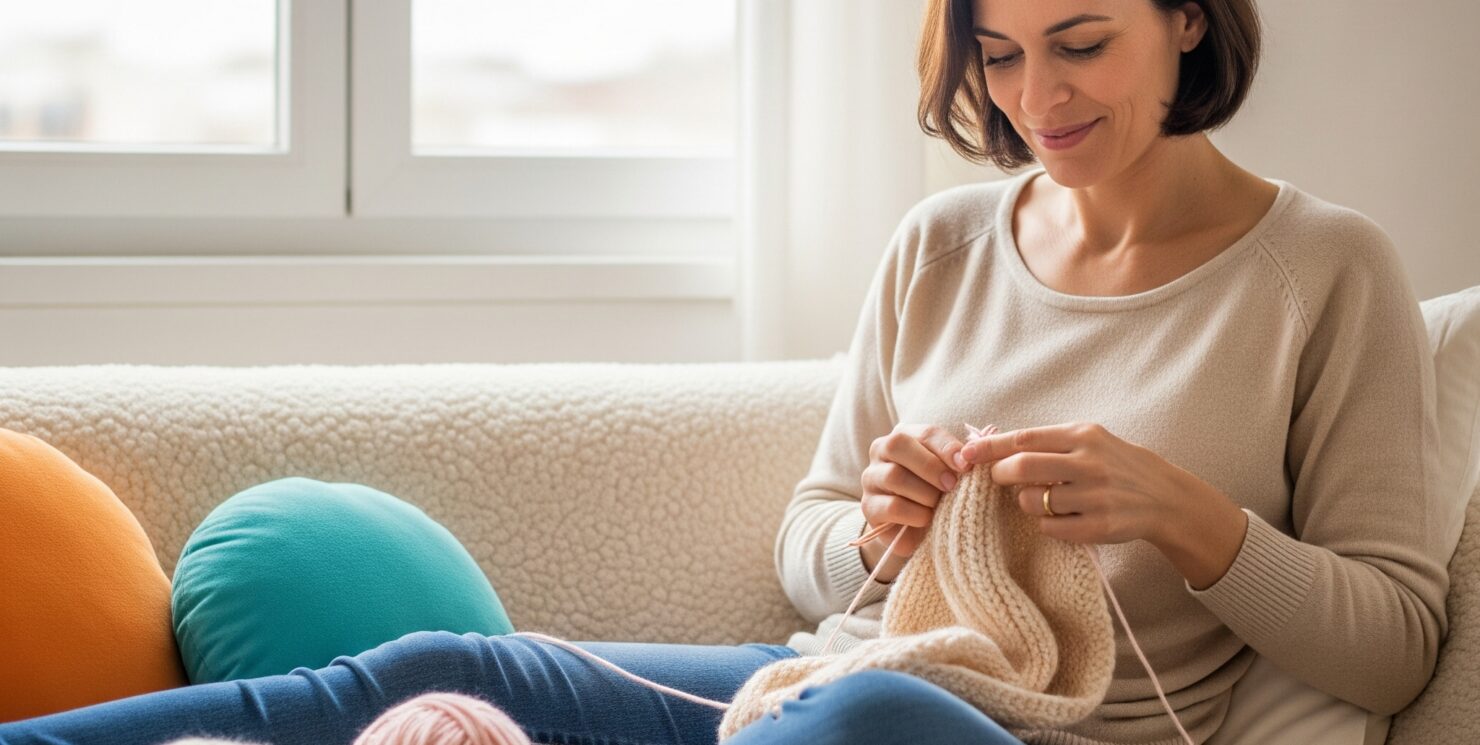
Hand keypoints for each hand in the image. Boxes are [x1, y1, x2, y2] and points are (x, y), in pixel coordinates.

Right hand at [856, 423, 994, 578]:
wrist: (915, 530)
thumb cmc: (935, 494)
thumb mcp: (948, 474)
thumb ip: (957, 461)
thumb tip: (973, 452)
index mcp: (904, 437)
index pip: (925, 433)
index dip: (947, 448)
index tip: (966, 466)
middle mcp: (881, 452)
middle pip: (897, 444)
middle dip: (930, 466)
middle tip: (950, 486)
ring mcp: (871, 478)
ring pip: (894, 476)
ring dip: (924, 493)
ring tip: (937, 505)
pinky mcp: (868, 506)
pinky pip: (891, 506)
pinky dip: (915, 513)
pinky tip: (926, 519)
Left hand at [958, 421, 1200, 546]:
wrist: (1164, 497)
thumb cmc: (1115, 464)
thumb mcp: (1089, 441)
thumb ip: (1048, 442)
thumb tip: (991, 442)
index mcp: (1083, 435)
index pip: (1025, 438)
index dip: (990, 447)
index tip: (966, 454)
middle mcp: (1090, 463)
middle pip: (1023, 467)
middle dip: (1000, 474)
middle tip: (998, 478)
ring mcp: (1096, 496)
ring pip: (1032, 501)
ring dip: (1026, 502)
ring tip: (1043, 498)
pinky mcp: (1099, 527)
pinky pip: (1050, 528)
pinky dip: (1046, 523)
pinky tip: (1061, 517)